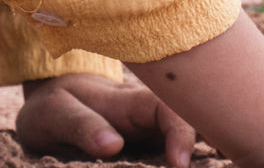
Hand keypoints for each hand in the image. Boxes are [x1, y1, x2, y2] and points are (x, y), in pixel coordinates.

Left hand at [16, 73, 195, 166]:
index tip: (178, 164)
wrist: (53, 105)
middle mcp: (148, 117)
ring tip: (207, 167)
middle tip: (210, 166)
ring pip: (188, 137)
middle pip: (191, 122)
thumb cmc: (53, 107)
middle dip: (205, 142)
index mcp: (127, 102)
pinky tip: (193, 164)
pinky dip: (181, 157)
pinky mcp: (148, 149)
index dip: (181, 133)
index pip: (168, 109)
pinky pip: (170, 152)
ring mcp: (151, 134)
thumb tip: (113, 145)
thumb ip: (81, 124)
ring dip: (198, 153)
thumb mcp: (54, 113)